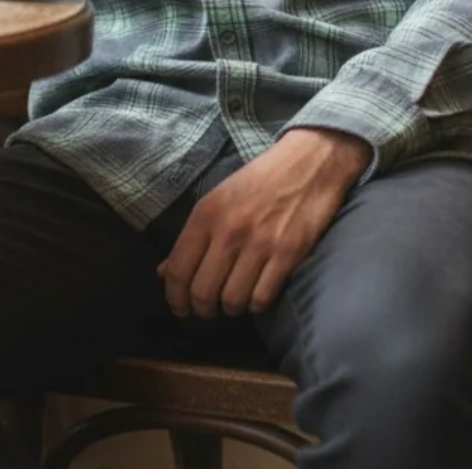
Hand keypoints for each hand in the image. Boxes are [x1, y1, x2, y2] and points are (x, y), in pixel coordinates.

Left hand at [157, 128, 371, 319]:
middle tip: (209, 310)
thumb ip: (192, 237)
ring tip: (236, 299)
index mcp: (206, 213)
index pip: (178, 269)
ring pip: (232, 301)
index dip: (175, 298)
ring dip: (232, 308)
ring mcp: (259, 243)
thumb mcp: (218, 199)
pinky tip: (259, 293)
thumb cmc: (260, 180)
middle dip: (203, 310)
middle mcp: (228, 230)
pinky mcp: (288, 253)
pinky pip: (263, 298)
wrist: (308, 162)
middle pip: (203, 292)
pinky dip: (258, 304)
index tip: (180, 309)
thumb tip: (163, 272)